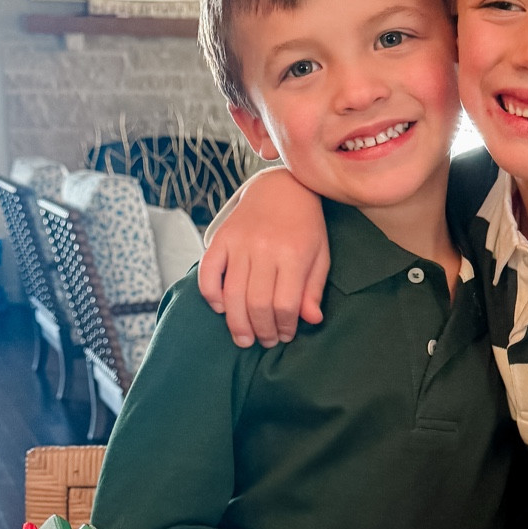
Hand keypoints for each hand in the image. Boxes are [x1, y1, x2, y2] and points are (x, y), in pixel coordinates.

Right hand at [198, 168, 329, 346]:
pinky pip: (208, 272)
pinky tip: (221, 308)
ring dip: (237, 324)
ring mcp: (240, 243)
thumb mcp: (320, 255)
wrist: (282, 187)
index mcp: (294, 254)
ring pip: (232, 294)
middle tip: (264, 341)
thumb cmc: (305, 226)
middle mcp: (265, 248)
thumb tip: (311, 320)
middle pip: (257, 304)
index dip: (283, 327)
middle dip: (261, 330)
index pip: (285, 304)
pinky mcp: (221, 238)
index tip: (285, 335)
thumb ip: (314, 289)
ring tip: (244, 338)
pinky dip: (211, 295)